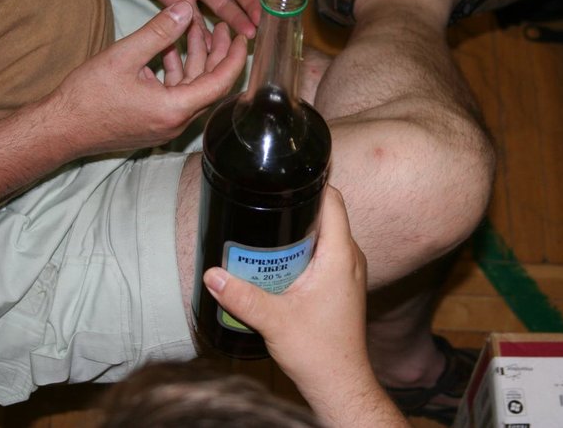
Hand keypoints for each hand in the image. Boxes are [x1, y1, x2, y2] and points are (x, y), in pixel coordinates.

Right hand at [46, 1, 245, 156]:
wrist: (60, 129)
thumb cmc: (87, 97)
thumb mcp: (123, 56)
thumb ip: (158, 32)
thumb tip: (184, 9)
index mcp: (174, 109)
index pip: (220, 83)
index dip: (233, 58)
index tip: (241, 38)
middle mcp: (176, 121)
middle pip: (209, 85)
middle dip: (216, 54)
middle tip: (221, 27)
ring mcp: (165, 124)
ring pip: (191, 88)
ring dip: (194, 60)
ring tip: (193, 29)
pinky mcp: (155, 122)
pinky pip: (175, 95)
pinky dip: (176, 72)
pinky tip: (169, 49)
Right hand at [203, 187, 370, 393]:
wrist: (339, 382)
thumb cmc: (318, 352)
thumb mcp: (273, 320)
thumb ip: (241, 296)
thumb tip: (212, 274)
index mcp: (340, 255)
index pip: (333, 201)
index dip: (312, 184)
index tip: (285, 179)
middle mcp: (350, 258)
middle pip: (325, 216)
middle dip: (295, 210)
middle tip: (262, 210)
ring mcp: (348, 272)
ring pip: (323, 237)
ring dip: (297, 234)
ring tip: (264, 235)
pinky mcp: (342, 285)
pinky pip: (324, 255)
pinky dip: (302, 253)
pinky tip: (277, 263)